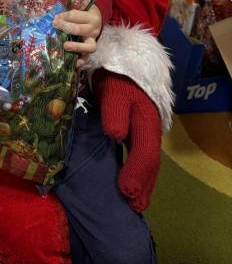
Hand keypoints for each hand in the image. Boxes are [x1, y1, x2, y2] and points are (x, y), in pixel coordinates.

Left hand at [53, 5, 101, 68]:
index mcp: (91, 17)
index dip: (63, 16)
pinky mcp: (89, 52)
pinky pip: (87, 59)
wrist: (96, 20)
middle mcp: (94, 30)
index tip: (55, 17)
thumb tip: (54, 13)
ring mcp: (92, 42)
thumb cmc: (83, 13)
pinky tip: (73, 63)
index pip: (75, 15)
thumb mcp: (79, 7)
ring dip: (76, 47)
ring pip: (89, 47)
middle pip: (81, 30)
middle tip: (55, 25)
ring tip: (65, 46)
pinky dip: (80, 62)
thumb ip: (68, 7)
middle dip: (66, 27)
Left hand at [93, 69, 161, 212]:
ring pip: (145, 158)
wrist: (124, 55)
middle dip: (143, 185)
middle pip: (149, 162)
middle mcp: (149, 128)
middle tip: (135, 207)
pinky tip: (129, 175)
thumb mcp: (114, 90)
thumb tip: (116, 136)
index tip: (126, 193)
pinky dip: (136, 166)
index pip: (145, 155)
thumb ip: (114, 112)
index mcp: (146, 122)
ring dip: (142, 178)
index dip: (137, 175)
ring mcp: (144, 127)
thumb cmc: (118, 75)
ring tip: (134, 199)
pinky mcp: (136, 124)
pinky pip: (139, 150)